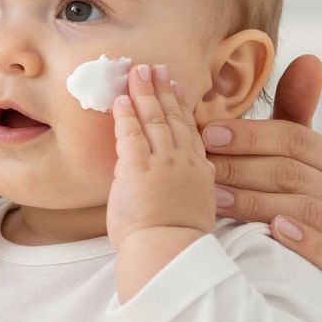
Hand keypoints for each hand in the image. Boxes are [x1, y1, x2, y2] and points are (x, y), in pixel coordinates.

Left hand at [106, 63, 213, 249]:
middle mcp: (184, 163)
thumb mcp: (195, 214)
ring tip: (138, 71)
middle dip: (164, 90)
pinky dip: (126, 113)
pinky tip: (120, 98)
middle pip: (173, 118)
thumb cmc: (177, 245)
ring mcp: (162, 163)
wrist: (169, 253)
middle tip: (157, 69)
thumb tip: (181, 188)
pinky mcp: (137, 167)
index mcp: (200, 174)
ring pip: (154, 119)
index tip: (176, 89)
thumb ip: (188, 193)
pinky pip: (131, 133)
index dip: (181, 108)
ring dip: (145, 92)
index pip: (190, 132)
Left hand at [199, 54, 321, 305]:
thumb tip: (309, 58)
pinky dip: (305, 242)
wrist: (290, 272)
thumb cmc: (280, 202)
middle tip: (200, 168)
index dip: (250, 135)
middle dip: (242, 169)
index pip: (295, 140)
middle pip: (294, 174)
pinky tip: (274, 231)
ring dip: (257, 204)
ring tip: (215, 200)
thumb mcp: (285, 158)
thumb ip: (294, 112)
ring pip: (306, 211)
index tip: (206, 133)